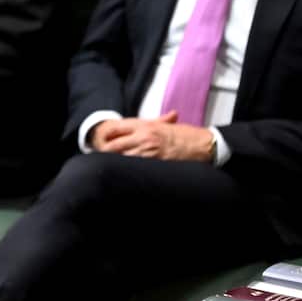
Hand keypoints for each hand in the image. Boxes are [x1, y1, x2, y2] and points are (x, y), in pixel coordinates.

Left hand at [92, 111, 212, 160]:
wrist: (203, 144)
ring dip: (116, 163)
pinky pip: (136, 168)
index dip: (104, 136)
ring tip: (108, 168)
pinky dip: (129, 171)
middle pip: (114, 145)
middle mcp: (144, 137)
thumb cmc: (185, 135)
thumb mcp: (163, 125)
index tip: (99, 142)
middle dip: (105, 152)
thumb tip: (129, 128)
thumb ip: (146, 125)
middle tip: (99, 158)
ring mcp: (149, 151)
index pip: (115, 128)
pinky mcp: (156, 163)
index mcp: (145, 125)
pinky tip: (125, 175)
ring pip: (123, 158)